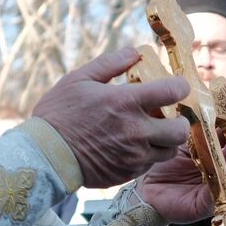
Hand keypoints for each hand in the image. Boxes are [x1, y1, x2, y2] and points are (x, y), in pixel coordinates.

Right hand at [32, 49, 190, 188]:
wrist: (44, 155)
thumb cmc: (58, 114)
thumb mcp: (79, 80)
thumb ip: (110, 64)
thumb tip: (135, 52)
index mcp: (125, 102)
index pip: (173, 91)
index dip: (181, 87)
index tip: (177, 87)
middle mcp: (135, 130)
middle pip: (181, 130)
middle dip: (180, 121)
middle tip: (170, 117)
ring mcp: (133, 155)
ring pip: (170, 150)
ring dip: (165, 141)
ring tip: (151, 133)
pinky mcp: (128, 173)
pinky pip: (150, 164)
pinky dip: (147, 155)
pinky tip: (132, 147)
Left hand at [139, 123, 225, 223]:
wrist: (144, 185)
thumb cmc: (165, 163)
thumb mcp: (187, 143)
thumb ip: (204, 132)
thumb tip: (218, 110)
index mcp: (220, 163)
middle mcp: (223, 179)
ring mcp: (217, 194)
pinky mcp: (206, 207)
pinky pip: (220, 192)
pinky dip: (225, 178)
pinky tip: (223, 164)